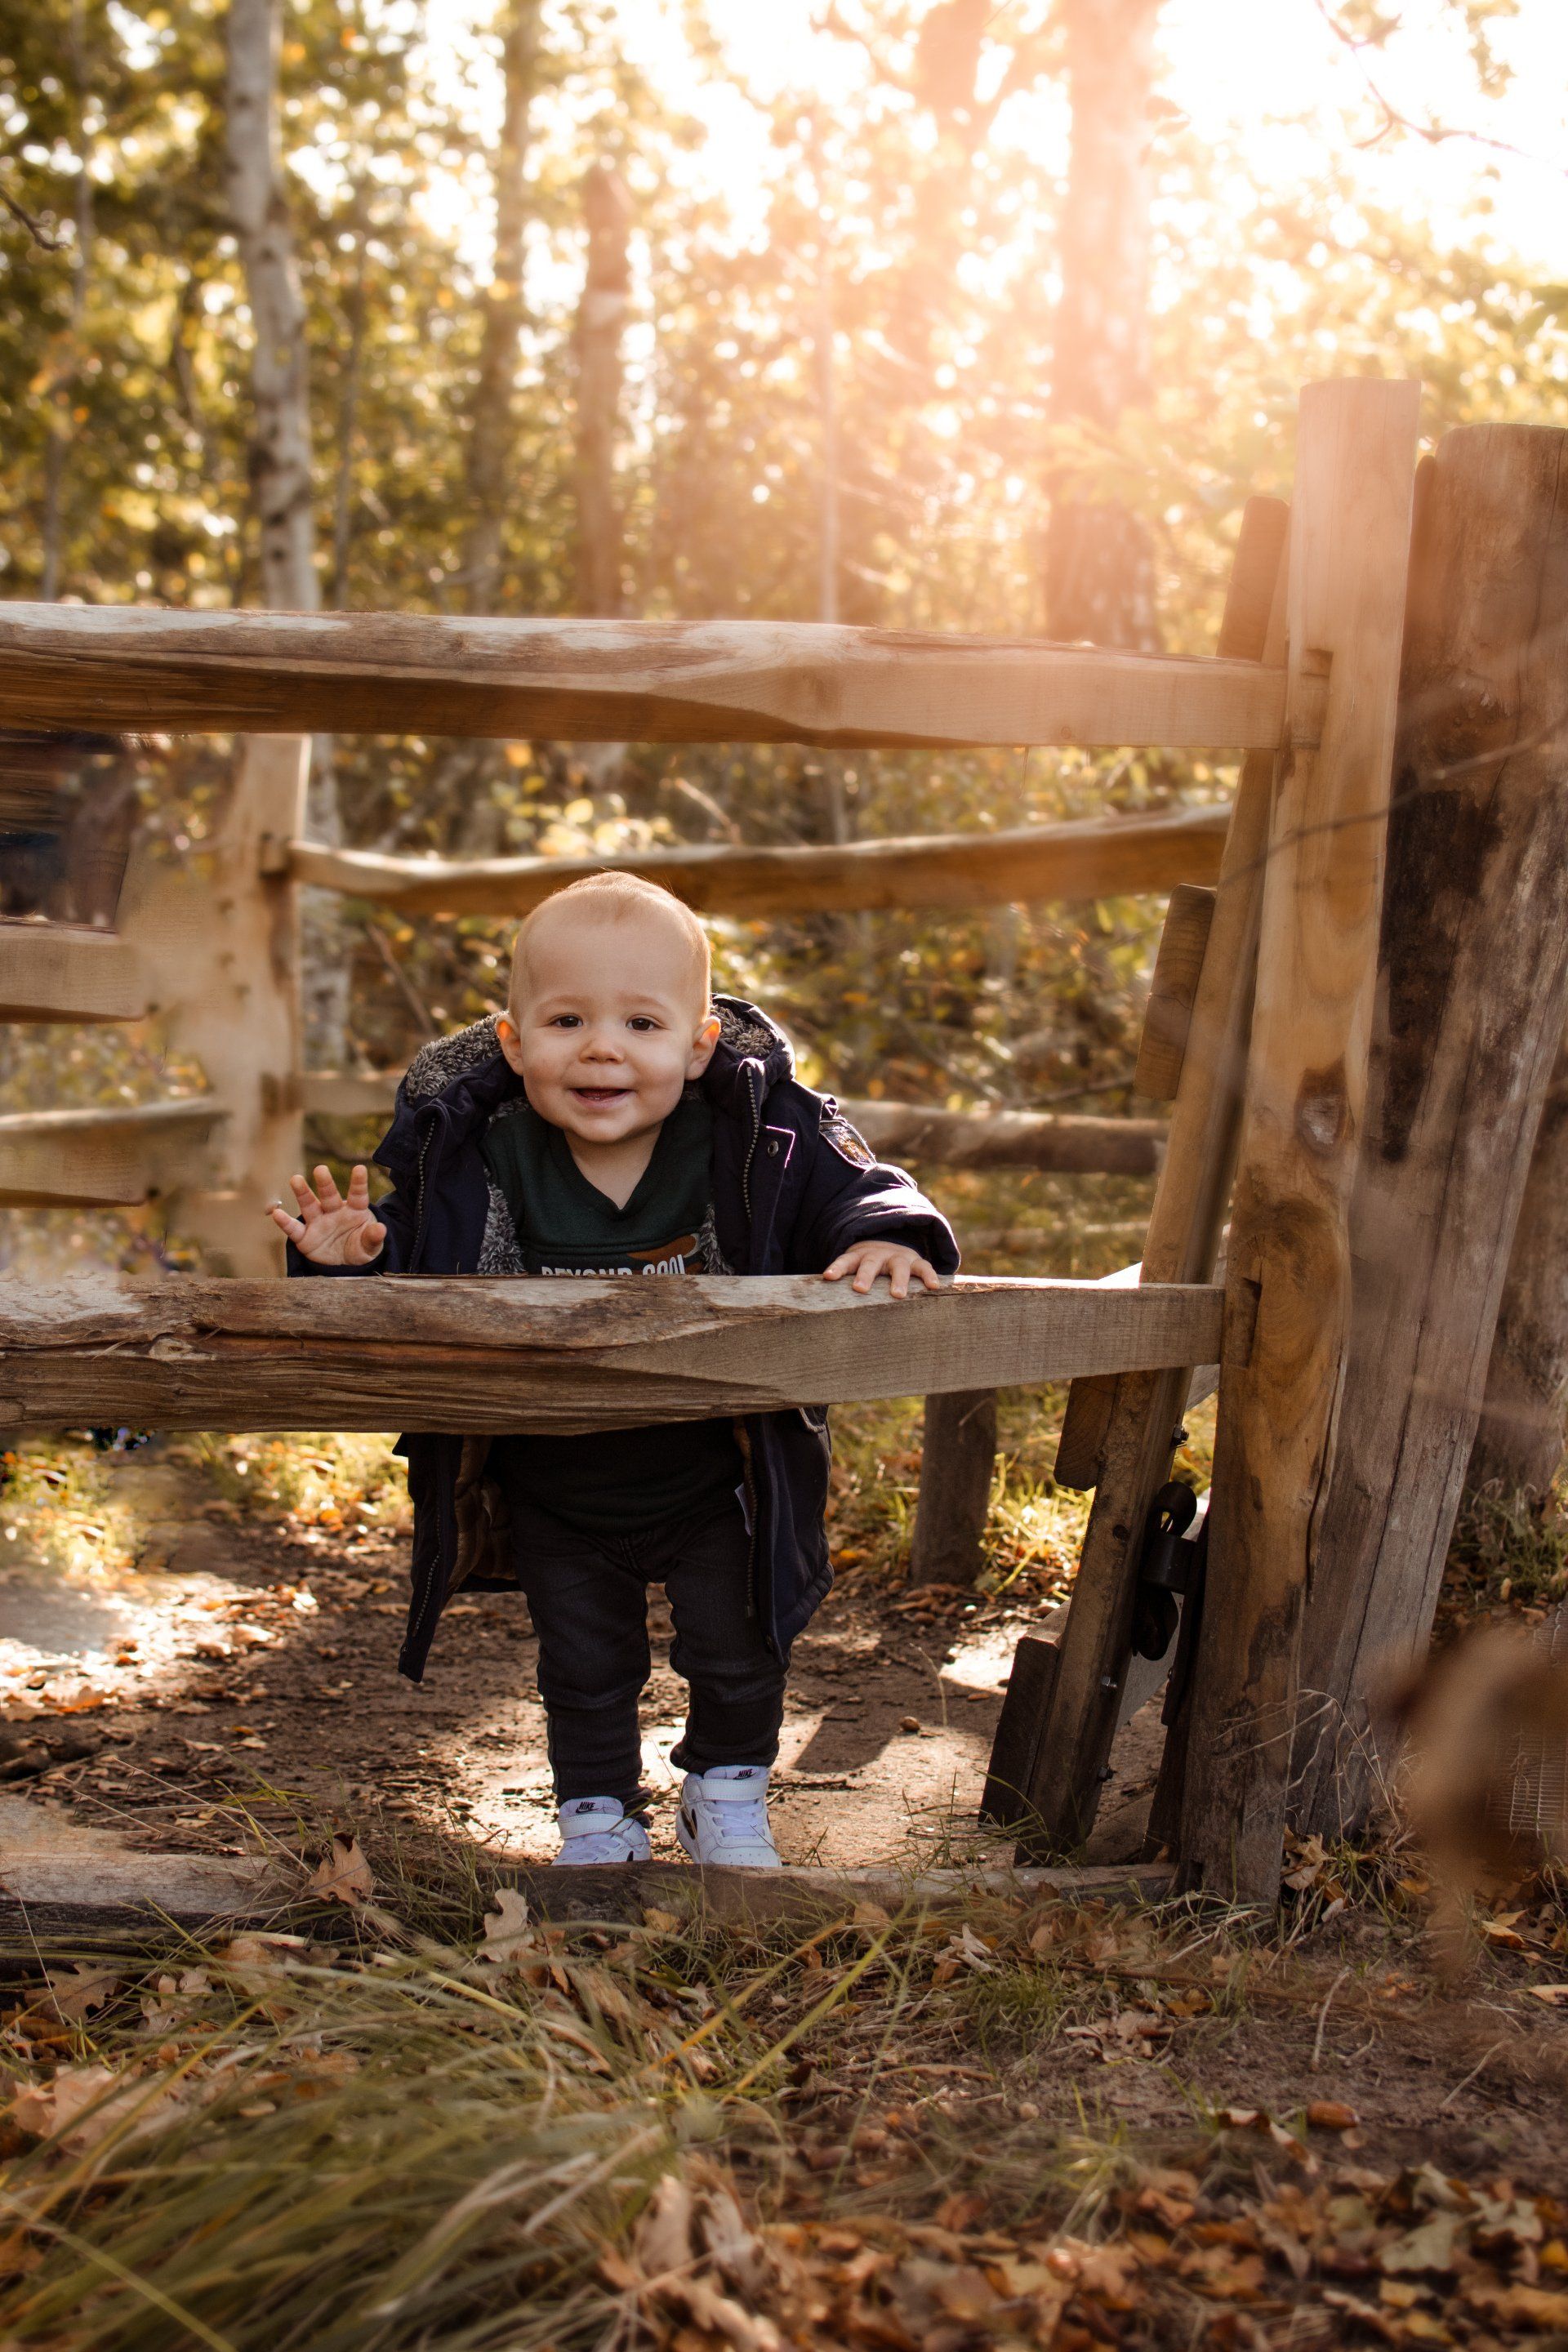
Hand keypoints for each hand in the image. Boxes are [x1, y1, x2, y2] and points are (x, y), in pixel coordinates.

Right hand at [268, 1164, 386, 1266]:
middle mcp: (334, 1212)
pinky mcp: (304, 1237)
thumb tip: (381, 1229)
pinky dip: (284, 1222)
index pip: (358, 1195)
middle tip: (320, 1169)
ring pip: (309, 1205)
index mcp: (355, 1211)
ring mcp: (318, 1222)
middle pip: (329, 1195)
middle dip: (325, 1183)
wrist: (344, 1265)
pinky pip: (294, 1229)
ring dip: (302, 1193)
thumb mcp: (371, 1246)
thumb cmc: (360, 1248)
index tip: (360, 1168)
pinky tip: (276, 1214)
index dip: (358, 1183)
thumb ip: (373, 1237)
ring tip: (295, 1179)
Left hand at [823, 1241, 940, 1298]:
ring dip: (898, 1280)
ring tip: (897, 1295)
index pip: (845, 1261)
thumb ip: (841, 1290)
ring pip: (898, 1266)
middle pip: (869, 1263)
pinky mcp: (916, 1262)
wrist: (889, 1244)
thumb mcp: (854, 1272)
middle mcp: (877, 1256)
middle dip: (864, 1275)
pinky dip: (928, 1276)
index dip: (837, 1268)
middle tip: (859, 1289)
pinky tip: (933, 1286)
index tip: (828, 1277)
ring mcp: (898, 1258)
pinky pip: (924, 1267)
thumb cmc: (866, 1269)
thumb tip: (819, 1320)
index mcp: (858, 1258)